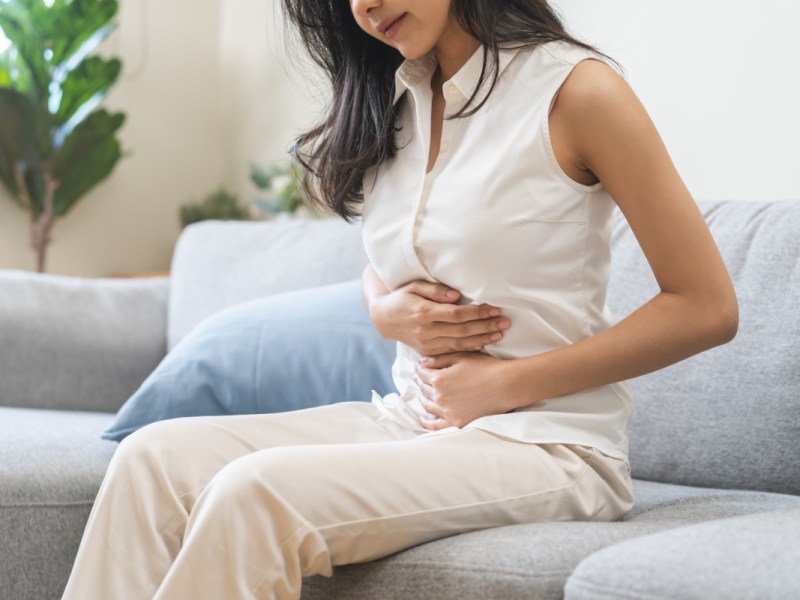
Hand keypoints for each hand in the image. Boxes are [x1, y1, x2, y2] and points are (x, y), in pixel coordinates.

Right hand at [365, 277, 510, 355]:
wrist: (385, 319)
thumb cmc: (402, 298)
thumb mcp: (415, 287)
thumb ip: (436, 291)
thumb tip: (457, 295)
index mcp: (424, 313)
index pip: (457, 314)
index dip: (477, 312)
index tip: (494, 308)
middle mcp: (426, 331)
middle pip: (462, 330)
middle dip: (486, 326)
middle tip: (505, 322)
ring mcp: (428, 344)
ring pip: (460, 343)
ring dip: (482, 339)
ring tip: (500, 333)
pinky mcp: (429, 351)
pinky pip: (453, 351)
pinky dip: (470, 348)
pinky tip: (484, 344)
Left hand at [413, 352, 522, 429]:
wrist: (506, 386)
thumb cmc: (486, 368)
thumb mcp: (461, 357)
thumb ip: (439, 360)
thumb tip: (421, 363)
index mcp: (439, 379)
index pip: (423, 374)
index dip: (420, 370)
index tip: (419, 368)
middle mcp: (440, 396)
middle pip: (423, 389)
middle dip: (420, 383)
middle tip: (418, 380)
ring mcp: (447, 411)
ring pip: (427, 405)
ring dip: (422, 399)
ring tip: (421, 395)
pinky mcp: (457, 422)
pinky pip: (436, 425)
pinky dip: (427, 422)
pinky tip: (423, 419)